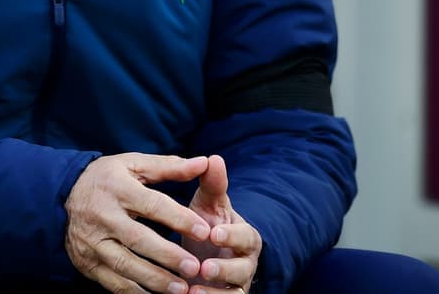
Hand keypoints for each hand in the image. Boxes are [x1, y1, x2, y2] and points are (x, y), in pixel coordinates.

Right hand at [65, 153, 213, 293]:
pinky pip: (112, 282)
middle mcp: (103, 215)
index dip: (179, 219)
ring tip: (181, 288)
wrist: (60, 195)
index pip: (152, 205)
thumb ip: (169, 167)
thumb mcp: (134, 165)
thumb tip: (204, 163)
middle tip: (195, 267)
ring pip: (125, 265)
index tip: (204, 231)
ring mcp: (93, 242)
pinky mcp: (87, 262)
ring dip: (154, 280)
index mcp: (117, 188)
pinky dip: (135, 292)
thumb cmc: (107, 179)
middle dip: (168, 256)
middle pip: (138, 239)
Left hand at [181, 155, 261, 292]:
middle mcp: (246, 263)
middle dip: (224, 269)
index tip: (213, 232)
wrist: (202, 255)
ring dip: (214, 292)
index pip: (247, 237)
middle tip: (203, 266)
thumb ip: (212, 185)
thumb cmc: (205, 225)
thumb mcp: (208, 205)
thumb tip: (213, 157)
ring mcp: (237, 285)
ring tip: (192, 289)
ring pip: (234, 293)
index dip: (232, 235)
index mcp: (246, 237)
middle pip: (243, 269)